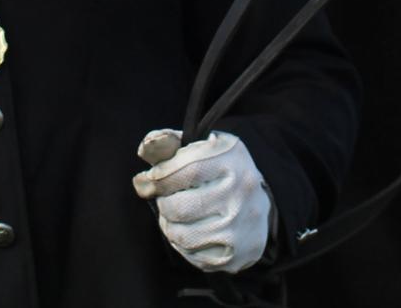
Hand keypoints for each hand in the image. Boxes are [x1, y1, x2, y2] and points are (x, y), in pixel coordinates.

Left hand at [133, 128, 272, 273]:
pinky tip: (188, 230)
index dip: (159, 177)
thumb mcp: (198, 146)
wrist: (256, 204)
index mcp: (231, 156)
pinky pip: (193, 256)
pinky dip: (182, 244)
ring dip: (169, 225)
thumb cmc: (218, 170)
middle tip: (166, 198)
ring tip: (173, 215)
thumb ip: (168, 143)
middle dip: (163, 203)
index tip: (148, 180)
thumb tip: (144, 150)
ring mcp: (241, 225)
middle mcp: (241, 191)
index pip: (186, 170)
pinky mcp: (237, 254)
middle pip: (181, 207)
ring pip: (184, 235)